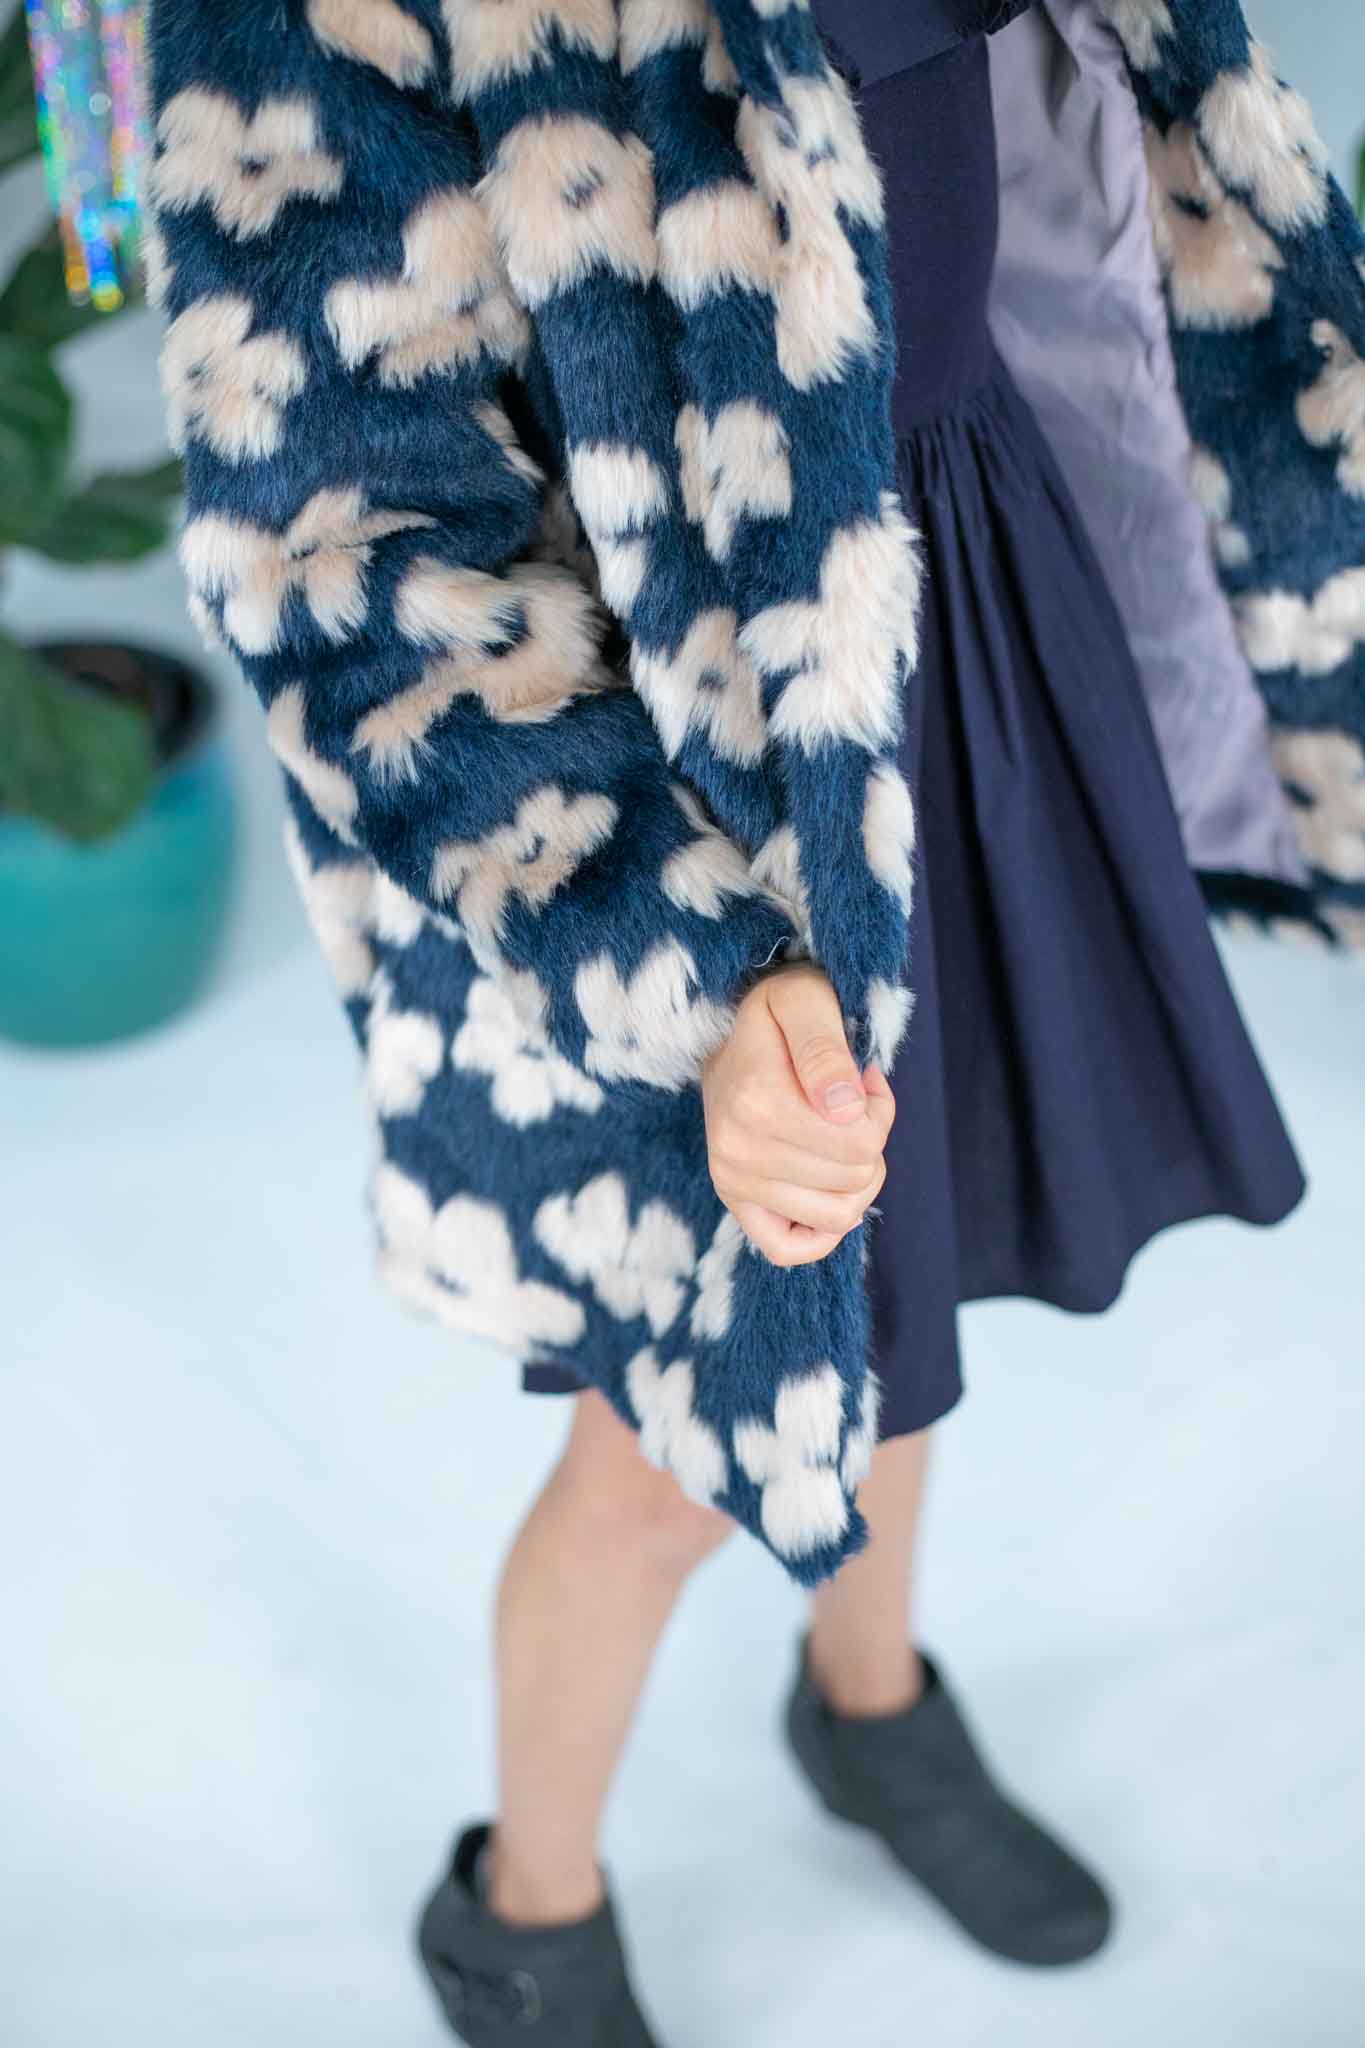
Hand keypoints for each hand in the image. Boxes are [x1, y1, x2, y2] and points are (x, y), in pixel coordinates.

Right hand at [701, 963, 895, 1267]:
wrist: (734, 1031)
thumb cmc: (782, 1012)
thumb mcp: (805, 1002)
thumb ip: (825, 1049)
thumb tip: (845, 1109)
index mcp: (756, 1101)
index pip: (861, 1141)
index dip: (879, 1111)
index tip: (863, 1079)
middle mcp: (737, 1150)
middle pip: (855, 1179)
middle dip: (871, 1141)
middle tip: (854, 1106)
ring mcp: (732, 1181)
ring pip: (838, 1216)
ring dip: (857, 1182)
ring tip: (843, 1140)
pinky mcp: (734, 1201)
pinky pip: (789, 1250)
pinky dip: (822, 1231)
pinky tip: (827, 1190)